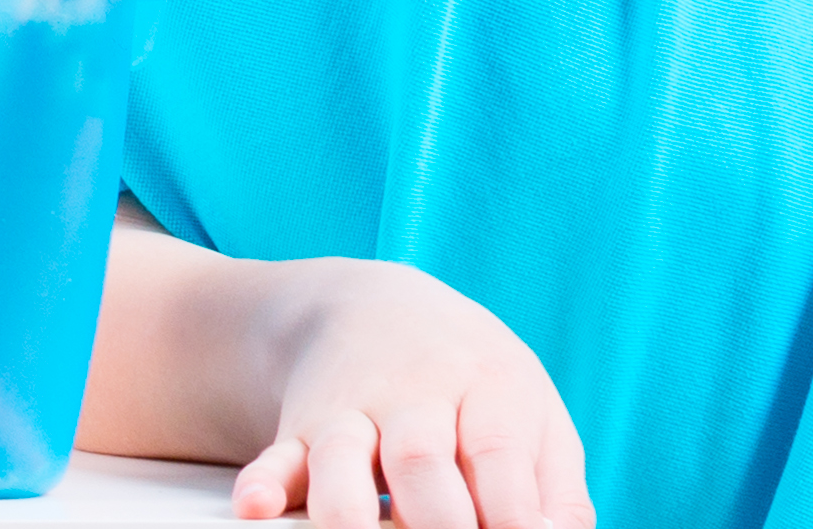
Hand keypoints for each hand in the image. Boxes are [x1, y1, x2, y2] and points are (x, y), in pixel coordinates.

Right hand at [234, 261, 591, 528]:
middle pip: (420, 459)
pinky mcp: (302, 429)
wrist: (370, 306)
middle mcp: (414, 394)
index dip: (512, 519)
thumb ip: (554, 486)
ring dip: (348, 513)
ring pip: (341, 460)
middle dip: (437, 524)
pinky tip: (258, 509)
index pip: (499, 455)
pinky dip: (264, 483)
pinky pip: (276, 455)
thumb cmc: (471, 381)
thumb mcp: (531, 411)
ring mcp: (351, 411)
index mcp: (486, 384)